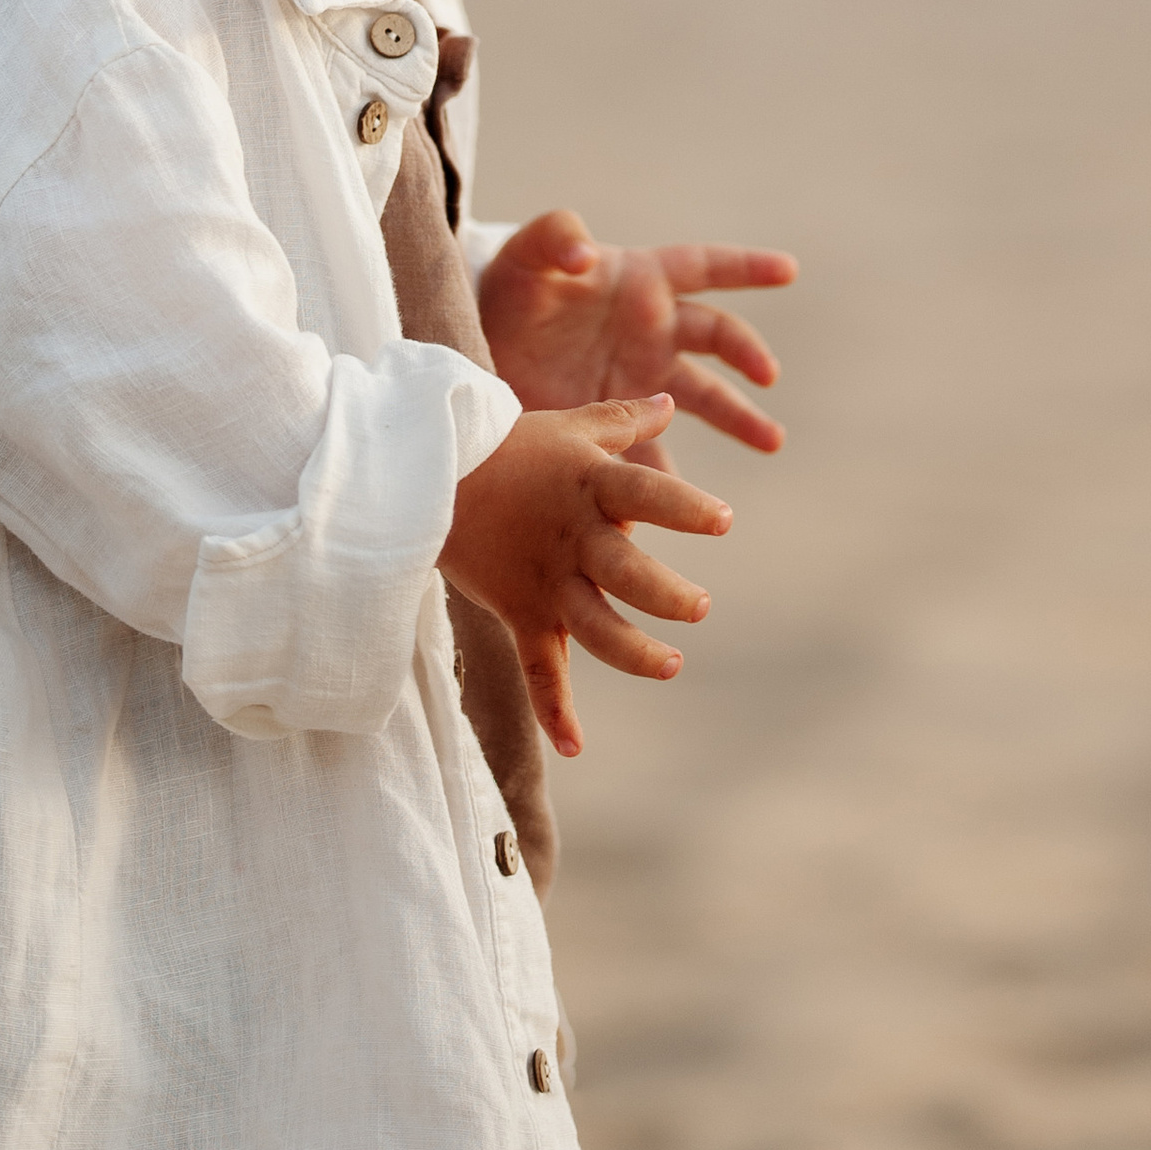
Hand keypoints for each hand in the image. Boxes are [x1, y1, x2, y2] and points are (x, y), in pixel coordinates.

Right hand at [440, 392, 730, 757]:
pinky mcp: (521, 613)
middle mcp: (573, 537)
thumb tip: (670, 403)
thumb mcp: (569, 427)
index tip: (723, 520)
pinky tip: (574, 746)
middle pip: (625, 571)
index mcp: (590, 486)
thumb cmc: (506, 445)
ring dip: (632, 651)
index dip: (684, 507)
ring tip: (670, 666)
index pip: (646, 493)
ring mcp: (546, 580)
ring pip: (593, 626)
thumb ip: (624, 420)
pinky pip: (537, 669)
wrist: (427, 477)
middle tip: (699, 608)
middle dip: (663, 593)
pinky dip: (552, 711)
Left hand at [477, 213, 797, 457]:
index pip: (704, 267)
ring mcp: (639, 379)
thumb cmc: (508, 286)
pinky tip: (688, 503)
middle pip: (715, 338)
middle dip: (748, 354)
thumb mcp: (525, 255)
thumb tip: (585, 255)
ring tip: (772, 441)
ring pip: (701, 398)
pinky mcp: (617, 423)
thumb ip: (555, 239)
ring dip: (739, 416)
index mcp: (640, 282)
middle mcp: (651, 331)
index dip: (745, 266)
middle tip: (768, 377)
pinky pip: (653, 453)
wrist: (476, 348)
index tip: (789, 270)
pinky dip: (669, 478)